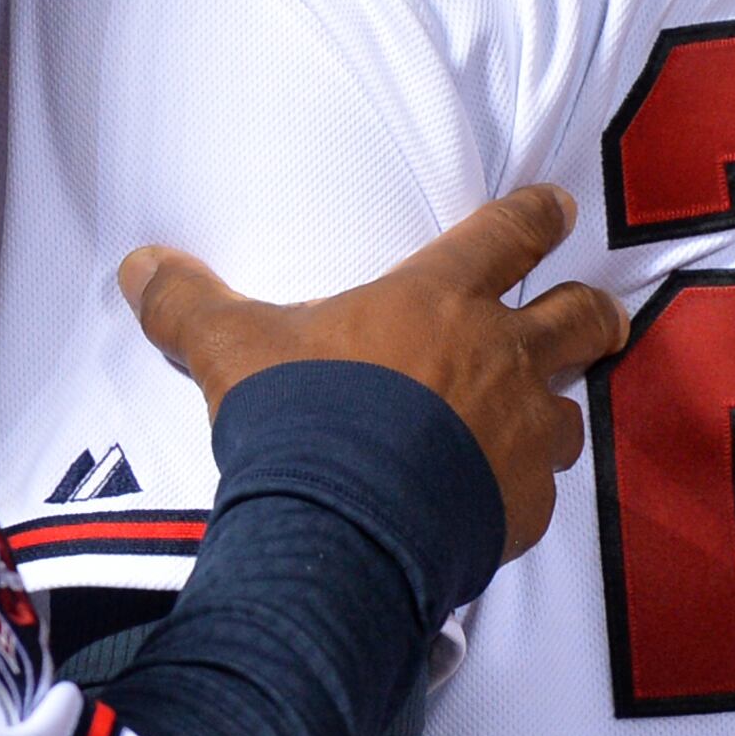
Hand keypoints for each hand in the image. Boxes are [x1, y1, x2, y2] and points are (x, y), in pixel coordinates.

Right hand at [119, 188, 626, 555]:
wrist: (342, 528)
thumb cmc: (301, 417)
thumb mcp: (233, 349)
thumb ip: (190, 305)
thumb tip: (138, 266)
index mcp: (440, 299)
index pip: (508, 234)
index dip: (536, 216)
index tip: (555, 208)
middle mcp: (500, 356)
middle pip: (578, 317)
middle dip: (592, 313)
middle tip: (596, 315)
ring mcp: (521, 434)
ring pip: (569, 413)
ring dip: (553, 413)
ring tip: (529, 427)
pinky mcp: (524, 509)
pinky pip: (540, 494)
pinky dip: (522, 494)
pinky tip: (491, 505)